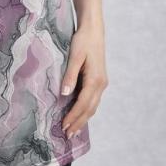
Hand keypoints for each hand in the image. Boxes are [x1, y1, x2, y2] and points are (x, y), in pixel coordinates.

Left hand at [60, 21, 108, 139]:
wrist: (93, 30)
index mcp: (95, 80)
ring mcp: (102, 83)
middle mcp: (101, 84)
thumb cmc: (83, 41)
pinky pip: (93, 100)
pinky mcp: (99, 80)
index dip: (73, 117)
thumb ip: (70, 75)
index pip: (83, 104)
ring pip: (93, 106)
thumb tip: (65, 94)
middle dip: (79, 123)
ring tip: (73, 130)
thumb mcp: (74, 57)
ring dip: (83, 119)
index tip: (64, 127)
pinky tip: (80, 114)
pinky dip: (86, 110)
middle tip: (68, 135)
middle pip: (90, 109)